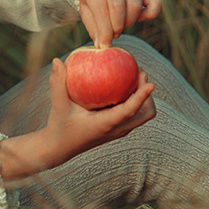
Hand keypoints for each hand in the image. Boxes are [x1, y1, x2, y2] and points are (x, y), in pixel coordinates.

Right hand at [0, 57, 155, 180]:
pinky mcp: (116, 129)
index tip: (151, 83)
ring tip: (134, 76)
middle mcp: (116, 129)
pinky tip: (123, 85)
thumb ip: (57, 83)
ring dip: (144, 97)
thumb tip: (57, 60)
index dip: (142, 97)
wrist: (59, 148)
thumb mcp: (58, 105)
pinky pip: (134, 113)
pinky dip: (136, 100)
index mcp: (106, 125)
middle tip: (139, 73)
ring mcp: (118, 130)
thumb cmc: (59, 127)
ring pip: (143, 114)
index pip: (130, 111)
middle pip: (146, 114)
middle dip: (148, 95)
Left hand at [74, 0, 162, 47]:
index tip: (105, 45)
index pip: (101, 9)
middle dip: (117, 26)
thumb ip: (93, 27)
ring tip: (121, 25)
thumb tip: (102, 45)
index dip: (104, 31)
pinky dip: (150, 14)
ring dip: (129, 22)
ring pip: (135, 5)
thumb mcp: (86, 9)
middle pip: (119, 6)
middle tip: (114, 34)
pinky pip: (155, 2)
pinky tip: (139, 17)